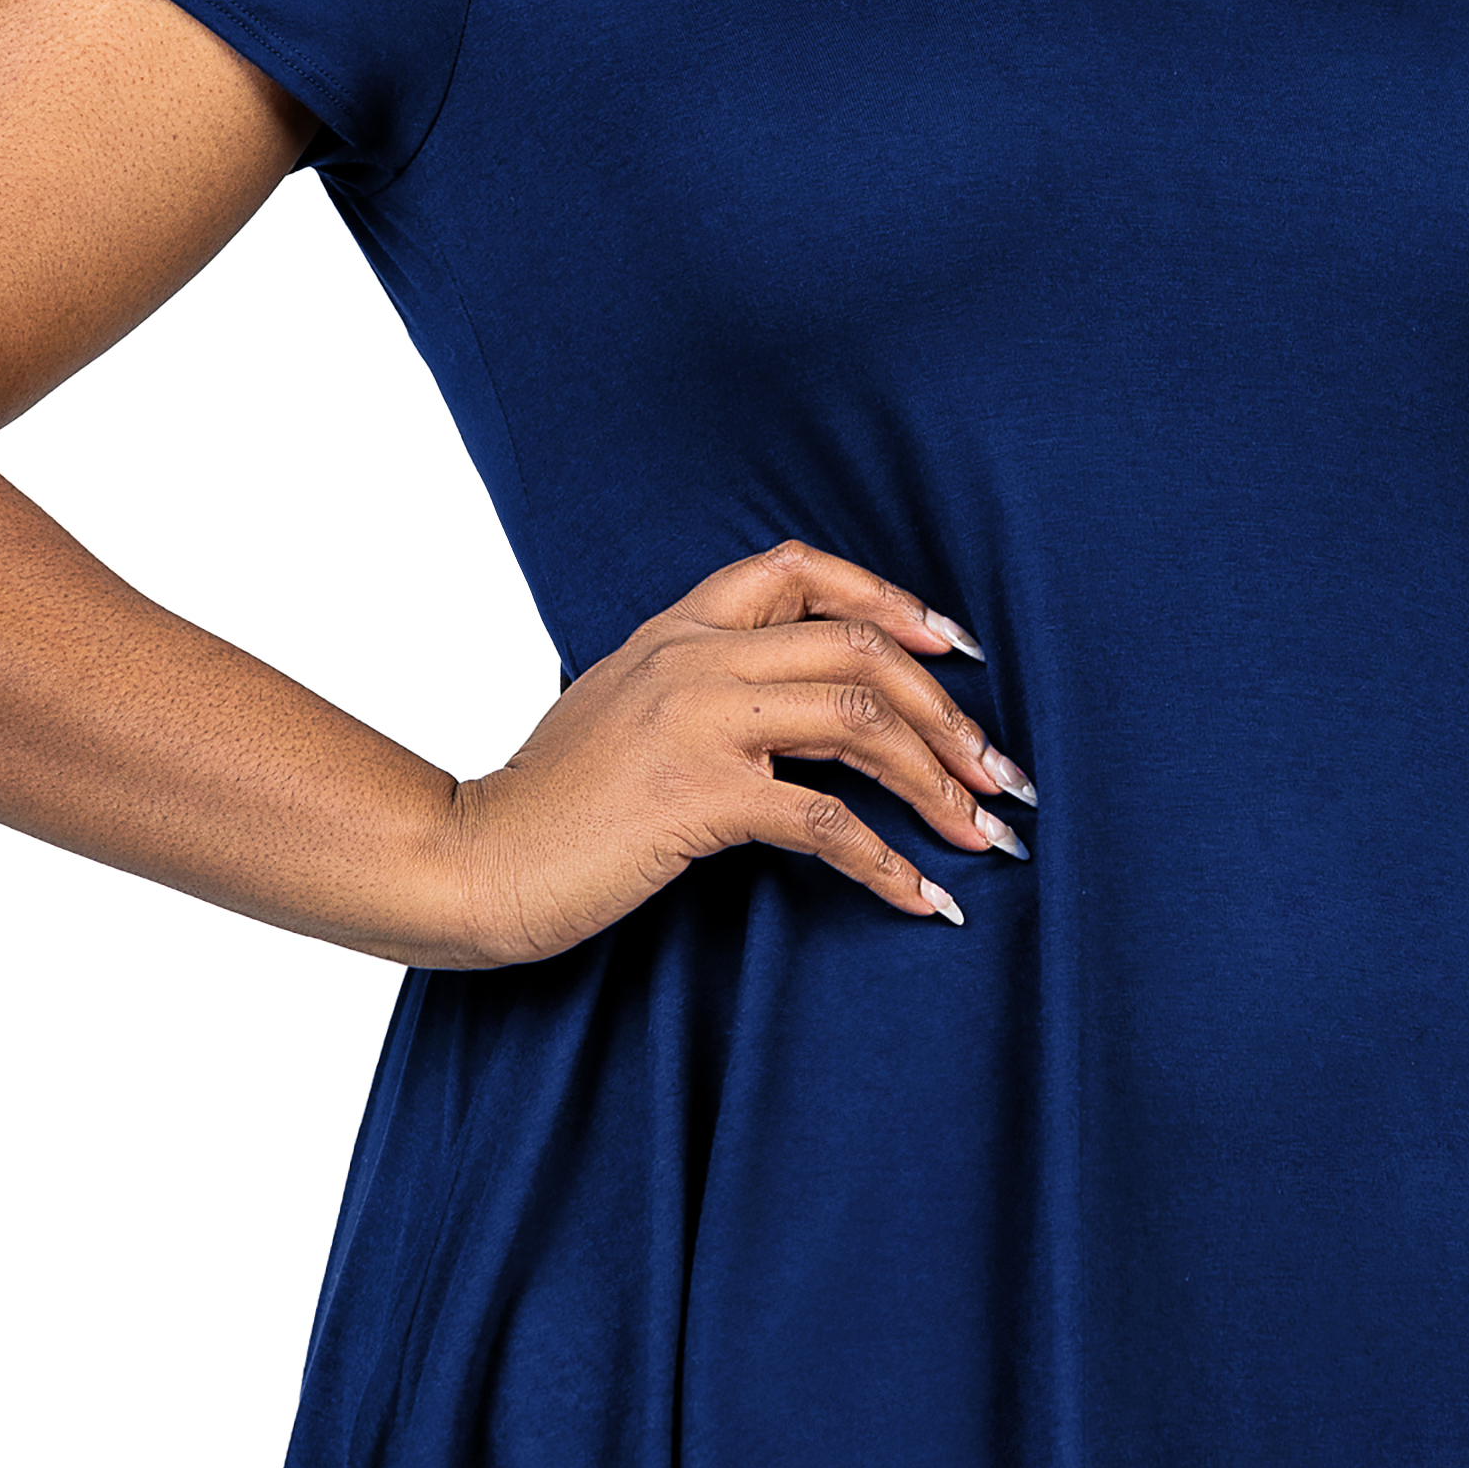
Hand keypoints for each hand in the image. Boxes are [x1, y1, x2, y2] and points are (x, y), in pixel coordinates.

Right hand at [429, 538, 1033, 965]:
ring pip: (861, 724)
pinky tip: (923, 899)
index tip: (955, 651)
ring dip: (940, 783)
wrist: (469, 859)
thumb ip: (695, 686)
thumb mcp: (620, 709)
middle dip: (948, 714)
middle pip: (861, 650)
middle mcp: (693, 658)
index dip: (890, 600)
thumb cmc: (547, 804)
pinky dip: (889, 864)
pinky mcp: (697, 798)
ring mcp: (696, 722)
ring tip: (983, 835)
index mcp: (676, 629)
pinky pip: (827, 822)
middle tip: (999, 775)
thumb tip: (788, 714)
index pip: (799, 568)